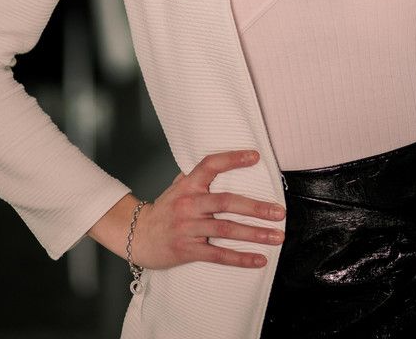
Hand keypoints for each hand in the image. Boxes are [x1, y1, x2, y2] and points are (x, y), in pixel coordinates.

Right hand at [132, 149, 286, 269]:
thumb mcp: (177, 187)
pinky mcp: (188, 250)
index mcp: (188, 185)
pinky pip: (218, 254)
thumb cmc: (164, 210)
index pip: (211, 165)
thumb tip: (221, 163)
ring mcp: (189, 228)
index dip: (233, 159)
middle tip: (279, 211)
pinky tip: (258, 259)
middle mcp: (189, 204)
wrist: (137, 235)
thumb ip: (198, 177)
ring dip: (255, 233)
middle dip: (256, 207)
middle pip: (226, 202)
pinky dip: (240, 257)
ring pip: (226, 229)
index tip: (255, 157)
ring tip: (276, 236)